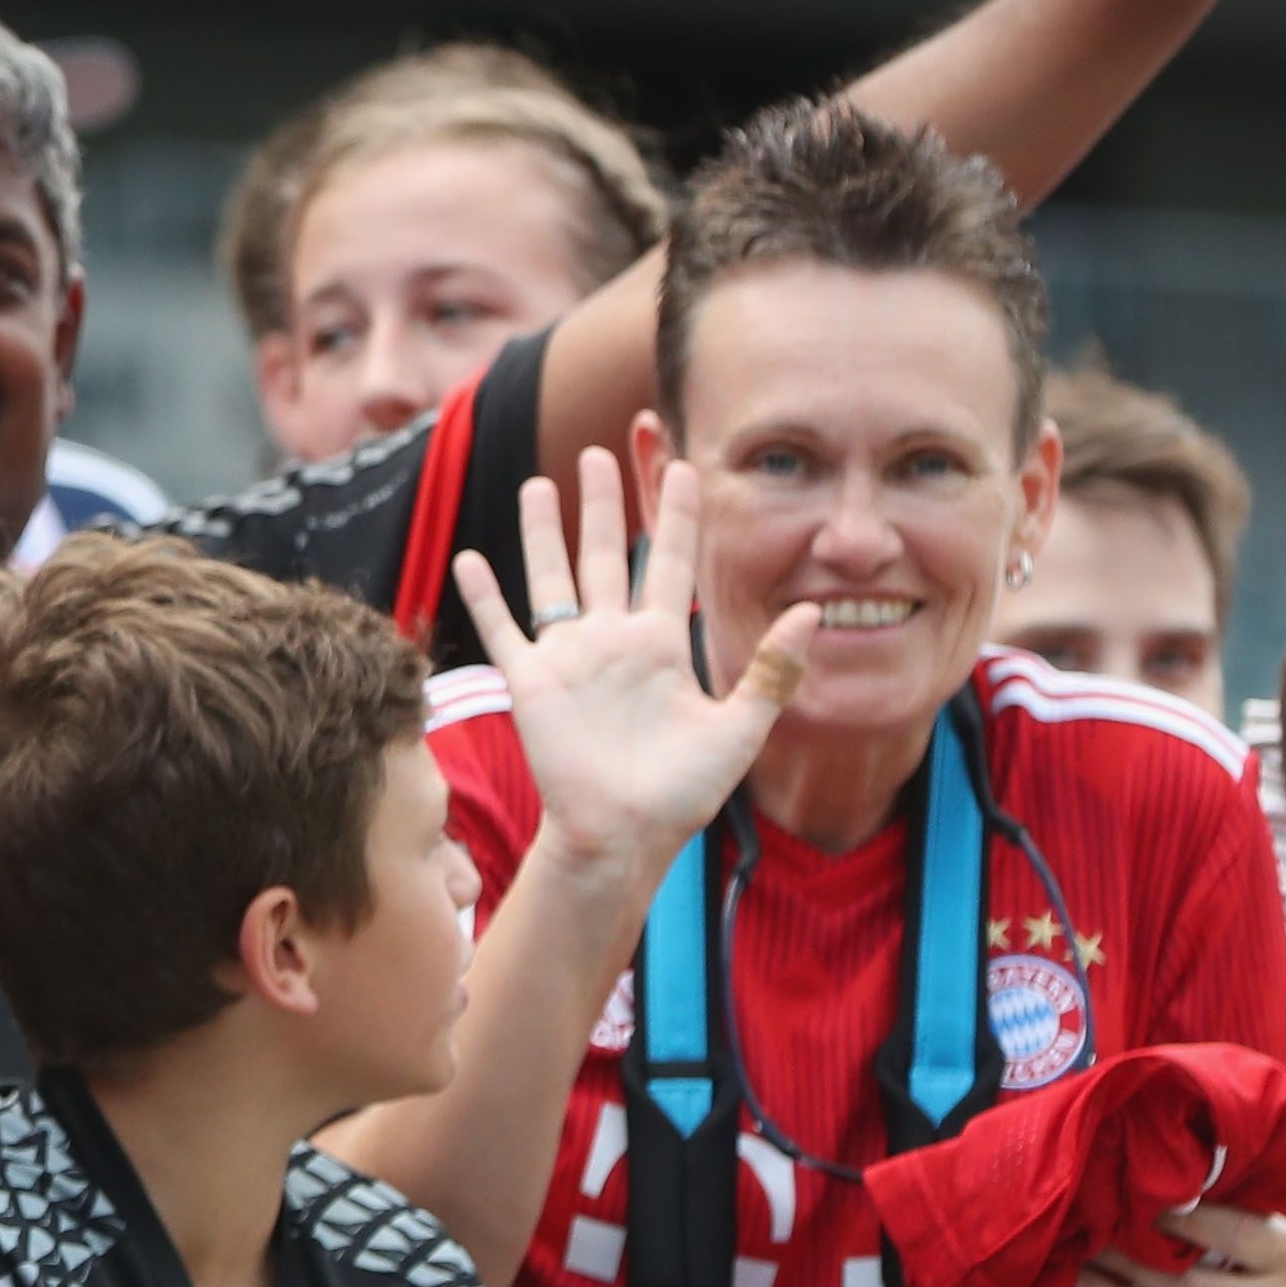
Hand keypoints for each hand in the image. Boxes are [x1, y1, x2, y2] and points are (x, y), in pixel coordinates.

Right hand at [455, 451, 814, 880]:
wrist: (624, 836)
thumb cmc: (682, 792)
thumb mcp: (740, 727)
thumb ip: (772, 668)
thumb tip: (816, 611)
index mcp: (662, 644)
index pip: (670, 562)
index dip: (676, 516)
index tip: (684, 466)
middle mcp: (613, 640)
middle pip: (606, 554)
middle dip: (605, 503)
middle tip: (603, 450)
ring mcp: (569, 658)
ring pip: (553, 577)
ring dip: (545, 532)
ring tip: (540, 483)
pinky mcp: (532, 683)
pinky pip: (505, 630)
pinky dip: (485, 596)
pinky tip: (469, 559)